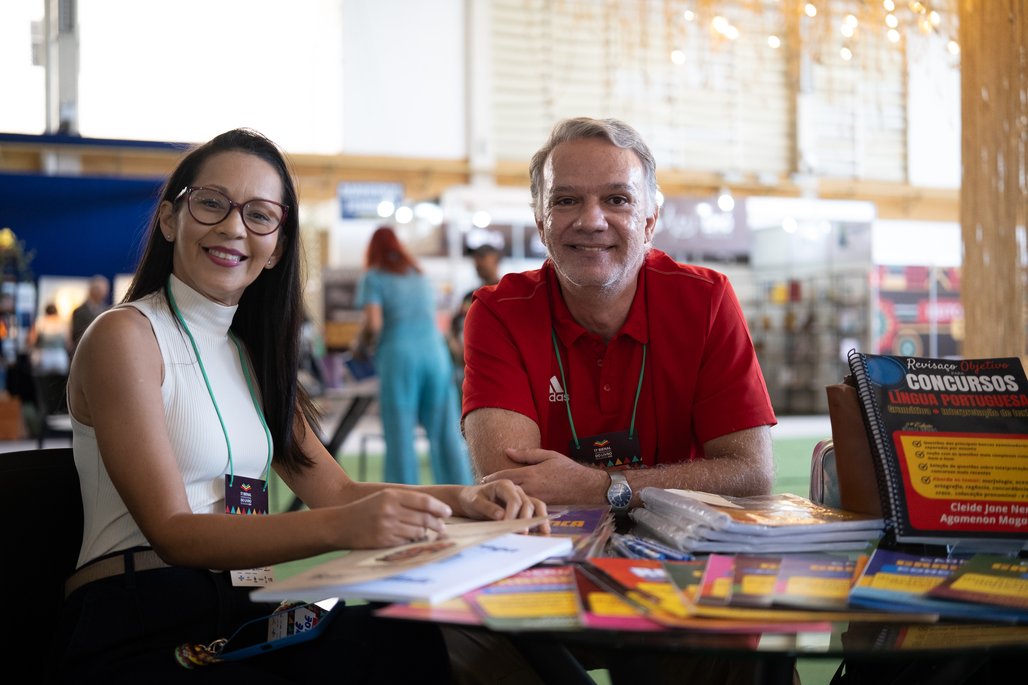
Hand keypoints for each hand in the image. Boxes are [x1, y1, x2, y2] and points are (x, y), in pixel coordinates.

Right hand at [339, 488, 451, 547]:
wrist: (340, 525)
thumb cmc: (364, 510)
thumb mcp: (383, 498)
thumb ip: (404, 501)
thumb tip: (431, 508)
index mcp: (391, 496)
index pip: (423, 501)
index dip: (439, 508)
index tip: (447, 512)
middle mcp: (390, 510)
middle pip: (423, 518)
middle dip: (436, 523)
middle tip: (442, 527)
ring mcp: (387, 526)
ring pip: (417, 531)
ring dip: (426, 533)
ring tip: (429, 533)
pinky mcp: (383, 541)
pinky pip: (406, 542)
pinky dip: (413, 541)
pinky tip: (414, 539)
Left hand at [457, 479, 549, 533]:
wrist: (471, 499)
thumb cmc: (472, 499)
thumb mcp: (475, 502)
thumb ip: (487, 508)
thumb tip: (501, 516)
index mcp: (504, 485)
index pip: (514, 500)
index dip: (513, 514)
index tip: (508, 526)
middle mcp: (516, 489)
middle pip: (526, 503)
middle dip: (525, 519)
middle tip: (522, 534)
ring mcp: (521, 496)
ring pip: (535, 505)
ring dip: (540, 518)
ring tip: (544, 531)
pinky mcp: (523, 505)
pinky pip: (535, 510)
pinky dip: (540, 518)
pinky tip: (544, 529)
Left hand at [481, 448, 607, 505]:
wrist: (586, 486)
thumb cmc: (568, 468)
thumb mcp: (548, 455)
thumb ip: (527, 454)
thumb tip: (507, 451)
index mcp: (531, 474)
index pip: (506, 476)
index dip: (493, 477)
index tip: (483, 479)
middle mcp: (532, 488)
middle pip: (507, 490)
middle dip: (495, 490)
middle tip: (484, 491)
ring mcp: (536, 499)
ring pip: (515, 500)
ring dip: (503, 500)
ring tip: (493, 500)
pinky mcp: (542, 507)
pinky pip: (526, 506)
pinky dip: (517, 506)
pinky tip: (511, 506)